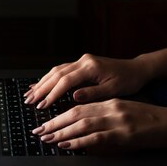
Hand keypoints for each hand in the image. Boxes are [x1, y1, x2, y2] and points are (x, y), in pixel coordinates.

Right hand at [24, 54, 150, 107]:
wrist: (137, 69)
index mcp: (91, 67)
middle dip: (41, 88)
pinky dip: (49, 78)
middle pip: (56, 74)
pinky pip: (61, 70)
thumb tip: (74, 97)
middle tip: (29, 101)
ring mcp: (82, 60)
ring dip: (42, 82)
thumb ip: (93, 93)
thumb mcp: (114, 90)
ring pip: (56, 70)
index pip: (66, 81)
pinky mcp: (81, 63)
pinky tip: (40, 84)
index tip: (42, 105)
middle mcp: (84, 61)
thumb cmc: (128, 81)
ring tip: (30, 94)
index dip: (52, 93)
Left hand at [32, 99, 166, 152]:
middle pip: (76, 113)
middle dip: (54, 122)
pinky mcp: (124, 135)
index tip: (46, 120)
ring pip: (82, 124)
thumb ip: (105, 117)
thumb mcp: (125, 112)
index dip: (60, 113)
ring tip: (46, 138)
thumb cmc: (152, 120)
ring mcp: (117, 121)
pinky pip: (95, 138)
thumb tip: (83, 129)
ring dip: (61, 132)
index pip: (79, 105)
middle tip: (38, 130)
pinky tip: (66, 145)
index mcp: (111, 102)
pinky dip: (78, 141)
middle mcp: (111, 108)